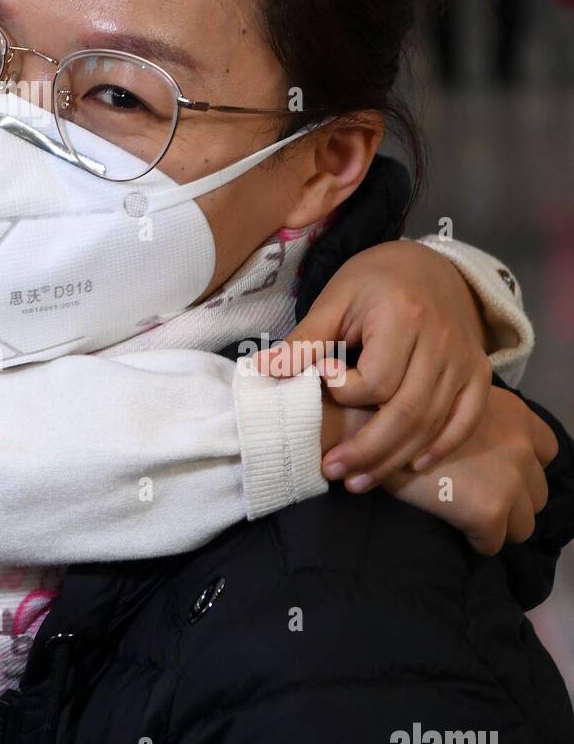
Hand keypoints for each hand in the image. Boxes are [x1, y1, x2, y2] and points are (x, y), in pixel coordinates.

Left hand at [256, 240, 492, 486]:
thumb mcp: (336, 299)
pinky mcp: (479, 374)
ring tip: (357, 480)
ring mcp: (465, 361)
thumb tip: (264, 370)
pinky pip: (466, 421)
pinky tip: (411, 464)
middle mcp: (441, 342)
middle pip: (407, 412)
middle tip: (332, 470)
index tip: (322, 381)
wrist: (431, 264)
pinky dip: (441, 447)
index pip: (376, 380)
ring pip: (432, 424)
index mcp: (403, 317)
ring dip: (394, 459)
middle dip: (367, 450)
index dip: (345, 392)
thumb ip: (306, 339)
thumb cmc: (375, 280)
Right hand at [383, 386, 557, 554]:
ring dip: (500, 521)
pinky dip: (477, 540)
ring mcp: (510, 479)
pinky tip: (453, 527)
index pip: (547, 449)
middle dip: (513, 497)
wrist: (370, 427)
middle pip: (538, 491)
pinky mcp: (489, 510)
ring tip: (468, 515)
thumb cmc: (399, 411)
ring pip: (525, 523)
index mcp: (515, 415)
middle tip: (477, 495)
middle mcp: (521, 445)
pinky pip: (494, 543)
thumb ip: (474, 422)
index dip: (522, 465)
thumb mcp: (450, 403)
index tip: (496, 471)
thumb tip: (478, 449)